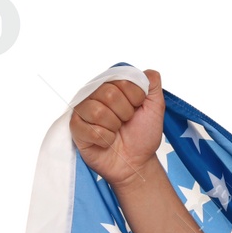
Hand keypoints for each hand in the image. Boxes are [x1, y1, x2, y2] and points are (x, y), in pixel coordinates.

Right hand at [69, 68, 163, 188]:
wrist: (136, 161)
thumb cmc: (143, 134)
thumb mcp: (156, 107)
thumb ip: (152, 84)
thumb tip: (147, 71)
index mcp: (112, 86)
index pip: (124, 81)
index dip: (136, 99)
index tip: (137, 109)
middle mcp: (95, 94)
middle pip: (109, 94)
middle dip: (124, 113)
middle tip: (125, 122)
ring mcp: (83, 110)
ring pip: (97, 111)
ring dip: (114, 127)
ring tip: (115, 132)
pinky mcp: (76, 128)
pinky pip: (90, 130)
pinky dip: (105, 139)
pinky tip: (106, 142)